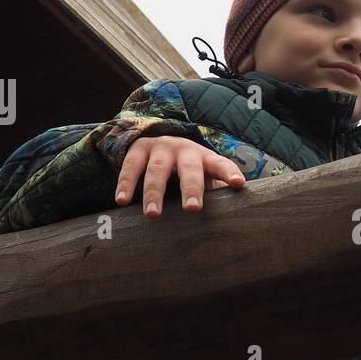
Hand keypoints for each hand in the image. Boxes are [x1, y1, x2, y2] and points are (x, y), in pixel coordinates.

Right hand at [116, 135, 245, 217]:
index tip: (238, 184)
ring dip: (154, 192)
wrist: (159, 141)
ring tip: (152, 215)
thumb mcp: (204, 176)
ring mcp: (161, 148)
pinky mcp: (138, 149)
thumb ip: (216, 191)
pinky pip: (130, 167)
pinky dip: (125, 183)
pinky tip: (122, 200)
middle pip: (190, 169)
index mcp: (205, 158)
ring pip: (157, 170)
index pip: (221, 164)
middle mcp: (185, 150)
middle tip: (193, 209)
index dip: (229, 173)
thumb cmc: (188, 170)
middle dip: (191, 188)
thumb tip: (233, 218)